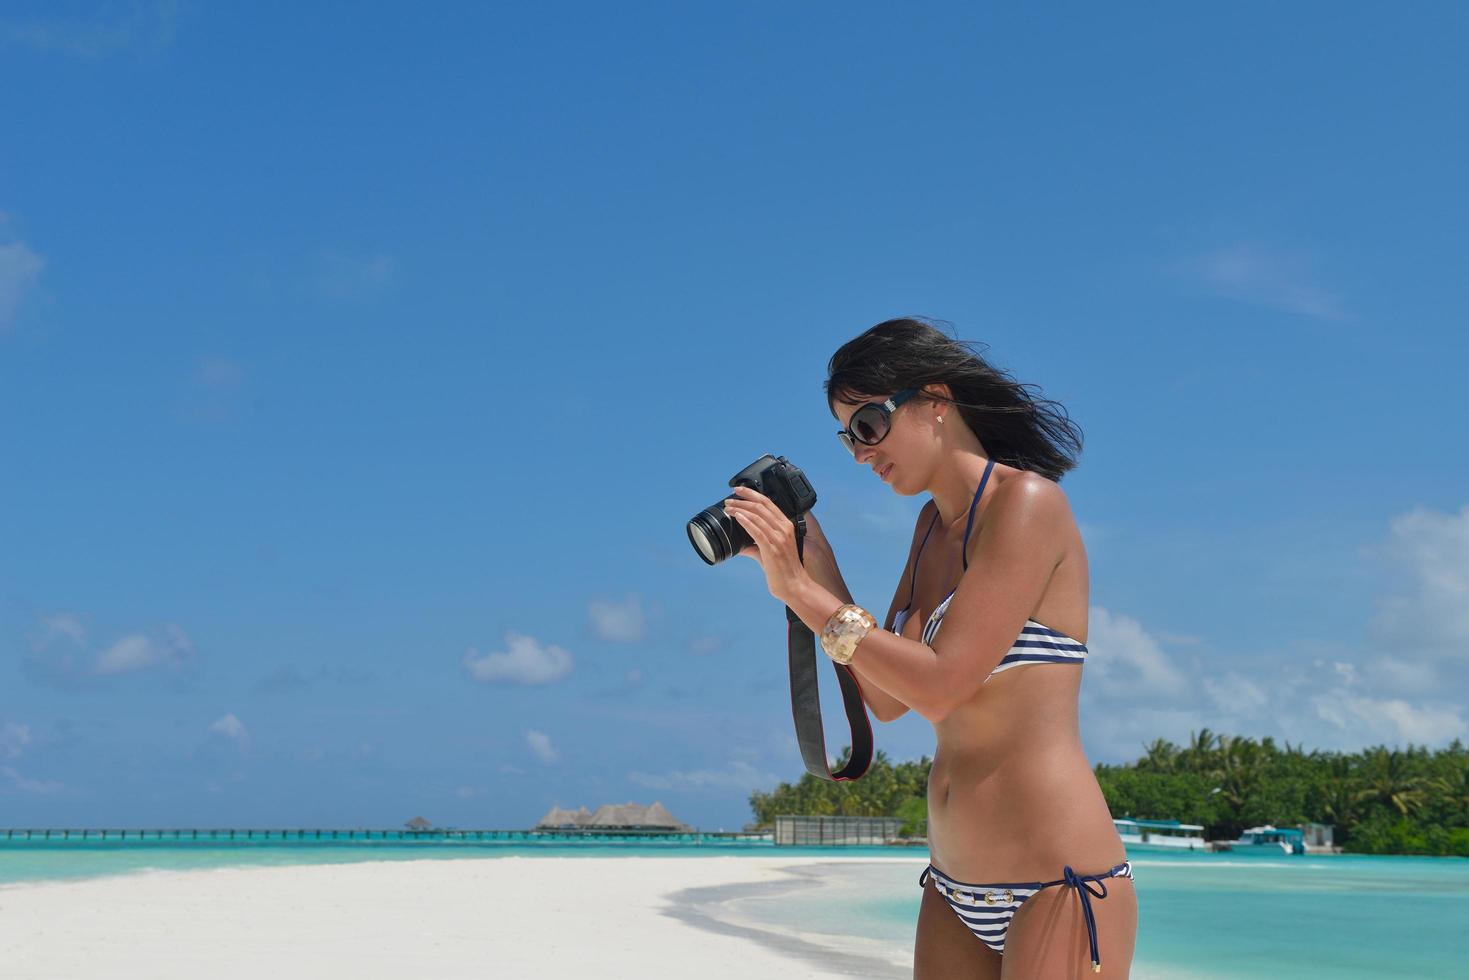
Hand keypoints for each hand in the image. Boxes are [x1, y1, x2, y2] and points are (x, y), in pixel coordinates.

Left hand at [722, 485, 812, 603]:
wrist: (794, 585)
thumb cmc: (784, 570)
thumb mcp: (770, 552)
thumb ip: (756, 546)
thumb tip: (739, 546)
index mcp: (786, 525)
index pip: (769, 503)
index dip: (753, 494)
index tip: (740, 490)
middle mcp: (784, 528)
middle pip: (762, 505)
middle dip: (744, 498)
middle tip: (730, 496)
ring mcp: (779, 538)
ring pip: (757, 515)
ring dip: (740, 508)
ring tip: (728, 507)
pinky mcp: (772, 548)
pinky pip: (757, 530)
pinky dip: (745, 521)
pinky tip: (737, 517)